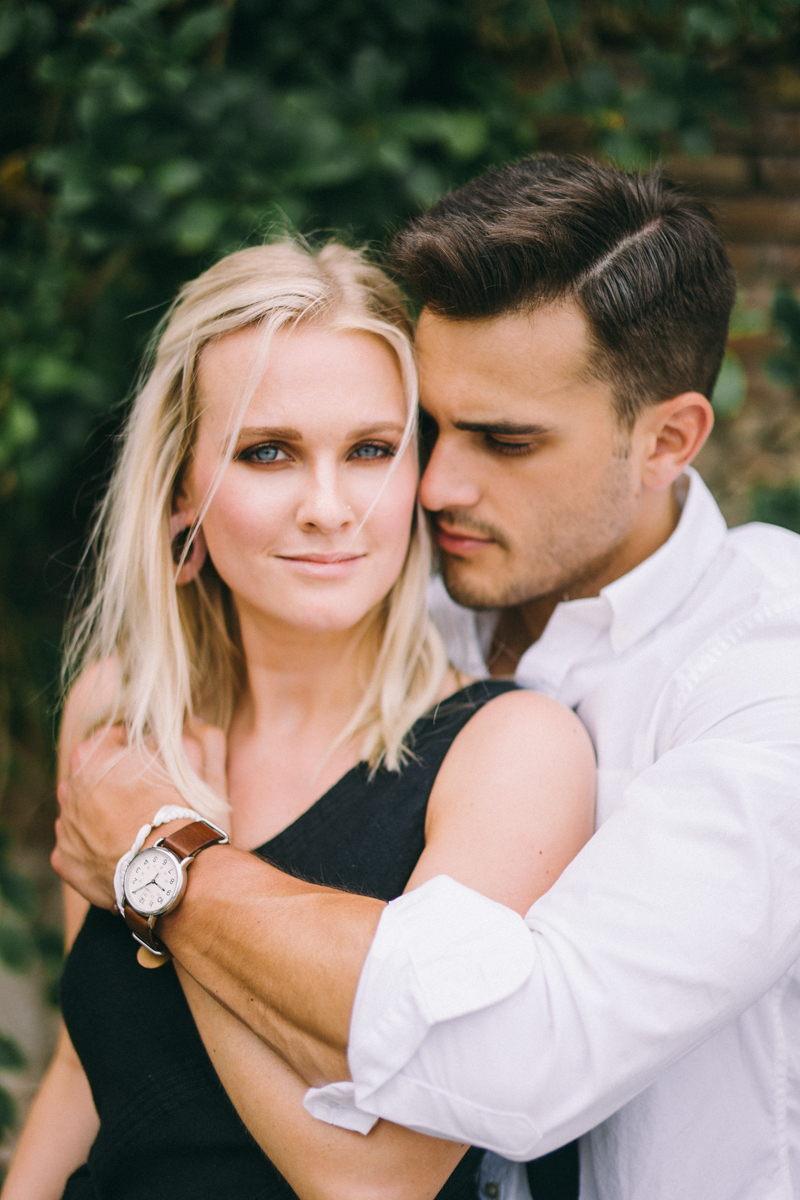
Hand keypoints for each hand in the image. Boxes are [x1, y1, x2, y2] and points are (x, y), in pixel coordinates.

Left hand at [52, 722, 227, 908]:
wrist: (169, 864)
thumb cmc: (178, 806)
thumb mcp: (188, 754)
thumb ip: (179, 732)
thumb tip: (186, 723)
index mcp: (89, 756)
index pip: (113, 739)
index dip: (138, 748)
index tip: (156, 763)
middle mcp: (67, 789)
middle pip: (94, 777)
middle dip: (115, 783)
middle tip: (148, 798)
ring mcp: (64, 827)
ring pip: (84, 813)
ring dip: (104, 816)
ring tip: (137, 829)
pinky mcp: (65, 861)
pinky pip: (79, 849)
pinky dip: (97, 850)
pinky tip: (123, 852)